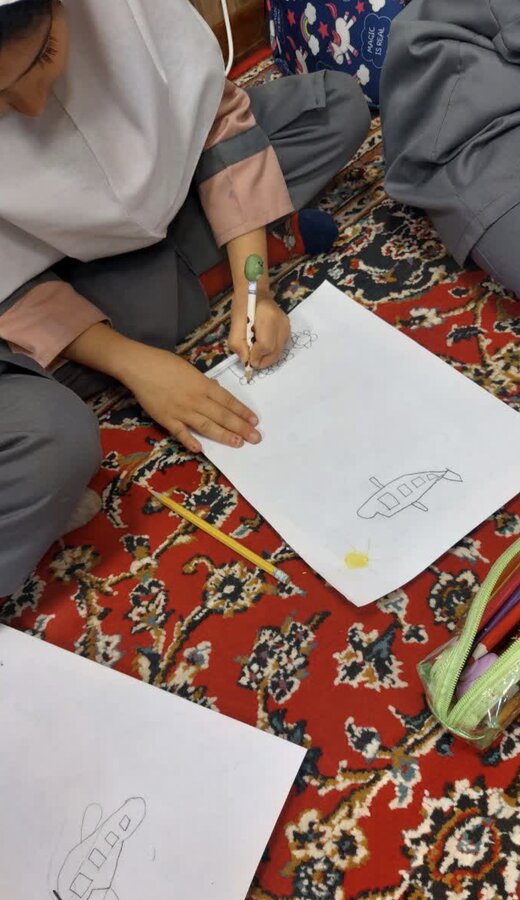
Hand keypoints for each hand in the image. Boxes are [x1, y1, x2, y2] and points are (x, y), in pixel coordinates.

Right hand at [122, 344, 260, 452]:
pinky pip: (180, 432)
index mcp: (203, 385)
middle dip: (241, 427)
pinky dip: (190, 441)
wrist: (139, 366)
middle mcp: (196, 399)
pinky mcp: (166, 419)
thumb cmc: (165, 363)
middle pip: (222, 415)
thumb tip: (217, 391)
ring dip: (223, 435)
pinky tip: (201, 449)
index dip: (243, 412)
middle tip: (256, 438)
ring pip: (206, 425)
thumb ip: (204, 383)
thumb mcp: (190, 369)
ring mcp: (181, 410)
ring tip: (238, 443)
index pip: (228, 401)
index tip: (255, 421)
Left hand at [228, 293, 289, 369]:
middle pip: (275, 352)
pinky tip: (262, 348)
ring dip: (267, 358)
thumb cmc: (243, 307)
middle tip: (252, 363)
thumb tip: (246, 361)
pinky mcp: (288, 329)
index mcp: (268, 318)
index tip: (249, 362)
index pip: (266, 345)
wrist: (255, 292)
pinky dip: (271, 352)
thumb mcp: (234, 324)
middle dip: (263, 361)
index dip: (257, 357)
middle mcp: (282, 323)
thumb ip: (238, 344)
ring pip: (279, 352)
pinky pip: (280, 347)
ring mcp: (287, 327)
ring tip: (256, 354)